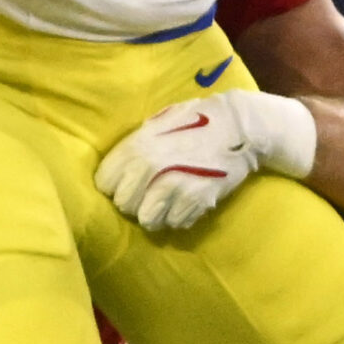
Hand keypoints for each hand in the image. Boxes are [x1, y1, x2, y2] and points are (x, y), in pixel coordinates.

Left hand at [97, 90, 318, 232]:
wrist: (239, 127)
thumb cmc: (196, 120)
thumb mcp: (157, 124)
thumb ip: (135, 145)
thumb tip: (116, 169)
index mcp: (136, 145)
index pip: (104, 183)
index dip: (115, 185)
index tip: (128, 183)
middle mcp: (150, 166)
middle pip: (123, 205)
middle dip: (135, 202)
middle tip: (149, 194)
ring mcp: (173, 186)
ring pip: (147, 220)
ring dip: (157, 214)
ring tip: (167, 202)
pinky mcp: (196, 201)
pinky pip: (176, 223)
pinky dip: (180, 217)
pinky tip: (187, 201)